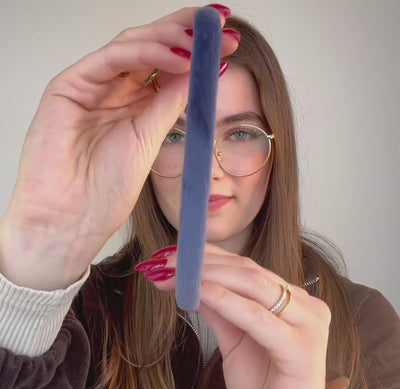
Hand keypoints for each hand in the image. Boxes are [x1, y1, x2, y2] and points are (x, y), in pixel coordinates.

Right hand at [0, 6, 238, 289]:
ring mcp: (90, 86)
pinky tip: (178, 58)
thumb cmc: (106, 190)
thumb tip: (205, 71)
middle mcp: (113, 90)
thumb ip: (172, 102)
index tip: (229, 42)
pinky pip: (111, 60)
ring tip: (205, 39)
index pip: (165, 64)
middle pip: (151, 46)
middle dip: (187, 33)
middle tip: (222, 27)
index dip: (196, 49)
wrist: (72, 220)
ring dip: (171, 38)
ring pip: (132, 45)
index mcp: (134, 104)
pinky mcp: (68, 87)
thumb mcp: (150, 140)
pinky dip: (145, 53)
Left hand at [142, 244, 330, 388]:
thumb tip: (191, 281)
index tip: (178, 253)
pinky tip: (200, 292)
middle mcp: (306, 306)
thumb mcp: (234, 339)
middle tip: (169, 262)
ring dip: (210, 276)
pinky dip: (226, 301)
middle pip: (250, 272)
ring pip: (254, 285)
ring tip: (178, 274)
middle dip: (205, 264)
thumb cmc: (263, 385)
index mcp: (294, 300)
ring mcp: (309, 324)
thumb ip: (219, 308)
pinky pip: (257, 317)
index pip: (248, 267)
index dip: (211, 256)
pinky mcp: (303, 348)